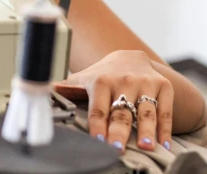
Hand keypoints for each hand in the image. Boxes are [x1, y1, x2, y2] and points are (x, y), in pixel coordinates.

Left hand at [56, 50, 173, 152]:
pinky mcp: (164, 86)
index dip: (97, 125)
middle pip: (121, 111)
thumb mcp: (84, 79)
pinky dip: (166, 128)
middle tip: (117, 149)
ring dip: (147, 130)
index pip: (98, 108)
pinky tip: (164, 144)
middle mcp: (124, 81)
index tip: (97, 141)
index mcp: (101, 81)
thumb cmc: (104, 75)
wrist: (132, 57)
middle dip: (119, 131)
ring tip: (147, 147)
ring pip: (146, 111)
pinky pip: (166, 110)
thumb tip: (40, 92)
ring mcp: (145, 83)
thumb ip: (67, 89)